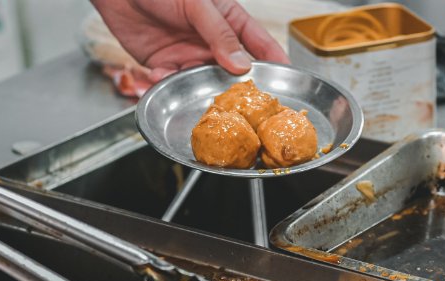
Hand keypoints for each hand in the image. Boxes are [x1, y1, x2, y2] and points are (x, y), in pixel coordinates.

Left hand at [91, 0, 287, 81]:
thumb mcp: (197, 4)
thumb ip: (220, 34)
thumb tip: (242, 65)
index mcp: (229, 21)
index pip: (261, 46)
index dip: (275, 65)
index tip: (287, 85)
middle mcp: (212, 42)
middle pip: (233, 72)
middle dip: (235, 90)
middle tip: (239, 106)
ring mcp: (189, 54)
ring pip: (202, 82)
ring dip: (197, 90)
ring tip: (192, 93)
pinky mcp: (165, 64)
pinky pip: (172, 82)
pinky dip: (166, 83)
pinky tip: (158, 73)